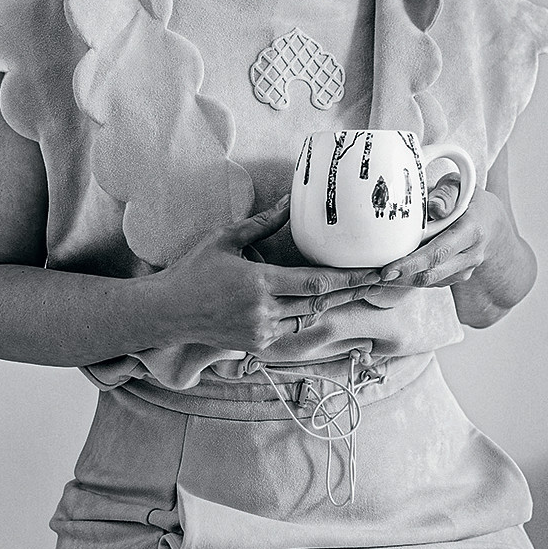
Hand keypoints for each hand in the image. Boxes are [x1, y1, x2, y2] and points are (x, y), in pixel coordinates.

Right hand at [151, 197, 387, 350]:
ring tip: (356, 288)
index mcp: (259, 284)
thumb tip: (289, 202)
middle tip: (382, 279)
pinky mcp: (256, 345)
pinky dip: (304, 315)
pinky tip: (317, 304)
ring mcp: (261, 332)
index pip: (317, 283)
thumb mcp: (225, 239)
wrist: (166, 312)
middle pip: (321, 302)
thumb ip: (262, 223)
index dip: (351, 278)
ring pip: (308, 317)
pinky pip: (291, 329)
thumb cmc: (192, 271)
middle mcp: (264, 312)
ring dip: (328, 303)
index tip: (376, 272)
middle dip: (353, 290)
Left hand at [372, 186, 507, 292]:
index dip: (412, 264)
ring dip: (402, 280)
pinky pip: (430, 281)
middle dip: (400, 278)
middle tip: (374, 276)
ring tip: (376, 275)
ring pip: (429, 281)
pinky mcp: (456, 277)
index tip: (389, 269)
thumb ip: (447, 192)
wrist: (491, 225)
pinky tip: (394, 272)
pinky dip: (410, 279)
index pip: (439, 252)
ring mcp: (464, 270)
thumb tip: (434, 207)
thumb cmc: (470, 201)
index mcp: (472, 231)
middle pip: (431, 274)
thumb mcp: (461, 186)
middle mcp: (470, 255)